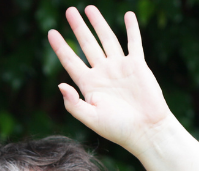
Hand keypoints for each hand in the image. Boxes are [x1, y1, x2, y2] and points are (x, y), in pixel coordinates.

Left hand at [47, 6, 174, 154]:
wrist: (147, 130)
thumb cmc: (118, 129)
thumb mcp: (91, 119)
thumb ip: (74, 104)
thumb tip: (60, 85)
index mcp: (89, 85)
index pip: (70, 61)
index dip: (60, 47)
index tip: (51, 33)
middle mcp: (103, 73)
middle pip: (87, 45)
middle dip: (78, 28)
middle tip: (69, 11)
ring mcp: (120, 68)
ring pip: (107, 40)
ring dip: (99, 24)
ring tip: (89, 8)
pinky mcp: (138, 66)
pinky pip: (134, 43)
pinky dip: (131, 29)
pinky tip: (127, 16)